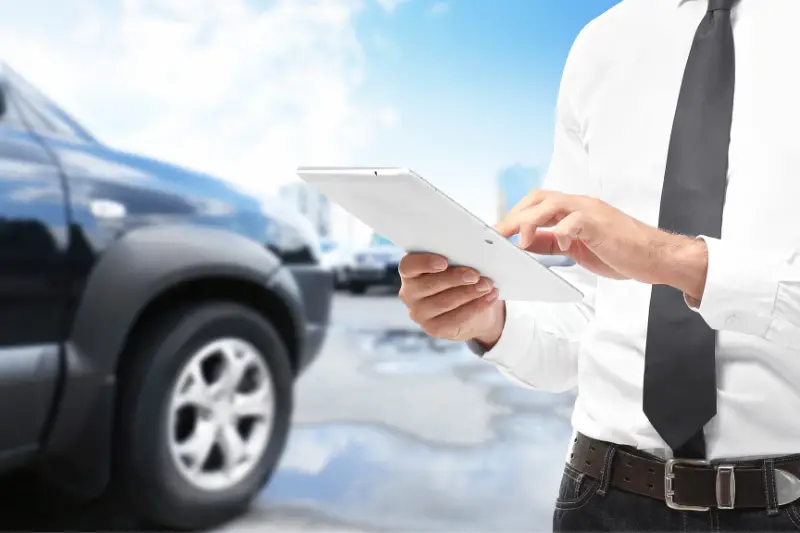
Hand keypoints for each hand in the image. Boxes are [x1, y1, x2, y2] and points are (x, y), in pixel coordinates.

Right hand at [398, 253, 504, 345]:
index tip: (444, 262)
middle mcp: (409, 294)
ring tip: (487, 285)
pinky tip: (489, 298)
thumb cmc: (460, 279)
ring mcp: (419, 313)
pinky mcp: (433, 329)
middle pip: (429, 285)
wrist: (471, 308)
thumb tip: (480, 248)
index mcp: (410, 273)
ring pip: (444, 302)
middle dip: (455, 278)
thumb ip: (459, 256)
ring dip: (469, 292)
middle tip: (475, 275)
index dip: (424, 263)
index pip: (408, 266)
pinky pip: (455, 318)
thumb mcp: (457, 264)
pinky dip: (475, 307)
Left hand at [494, 190, 708, 298]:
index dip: (513, 216)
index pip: (535, 204)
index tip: (495, 233)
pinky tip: (561, 247)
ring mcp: (590, 212)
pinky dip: (562, 233)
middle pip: (537, 198)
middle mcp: (579, 205)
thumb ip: (549, 242)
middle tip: (498, 236)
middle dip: (514, 216)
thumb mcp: (575, 248)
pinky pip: (575, 221)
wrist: (655, 257)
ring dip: (530, 222)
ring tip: (520, 242)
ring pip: (551, 204)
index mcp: (572, 209)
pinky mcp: (601, 224)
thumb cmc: (618, 251)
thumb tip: (522, 243)